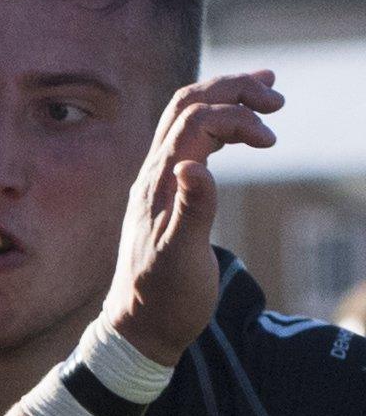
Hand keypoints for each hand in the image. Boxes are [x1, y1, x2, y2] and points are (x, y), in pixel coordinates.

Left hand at [104, 71, 283, 362]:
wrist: (140, 326)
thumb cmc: (164, 298)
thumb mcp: (181, 258)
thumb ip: (191, 211)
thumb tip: (194, 165)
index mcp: (158, 184)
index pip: (194, 122)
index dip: (236, 116)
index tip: (271, 140)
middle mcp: (153, 176)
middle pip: (186, 106)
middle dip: (232, 89)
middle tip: (276, 96)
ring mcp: (158, 183)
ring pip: (186, 118)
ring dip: (226, 99)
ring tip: (269, 98)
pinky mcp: (168, 194)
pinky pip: (189, 142)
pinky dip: (220, 123)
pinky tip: (243, 132)